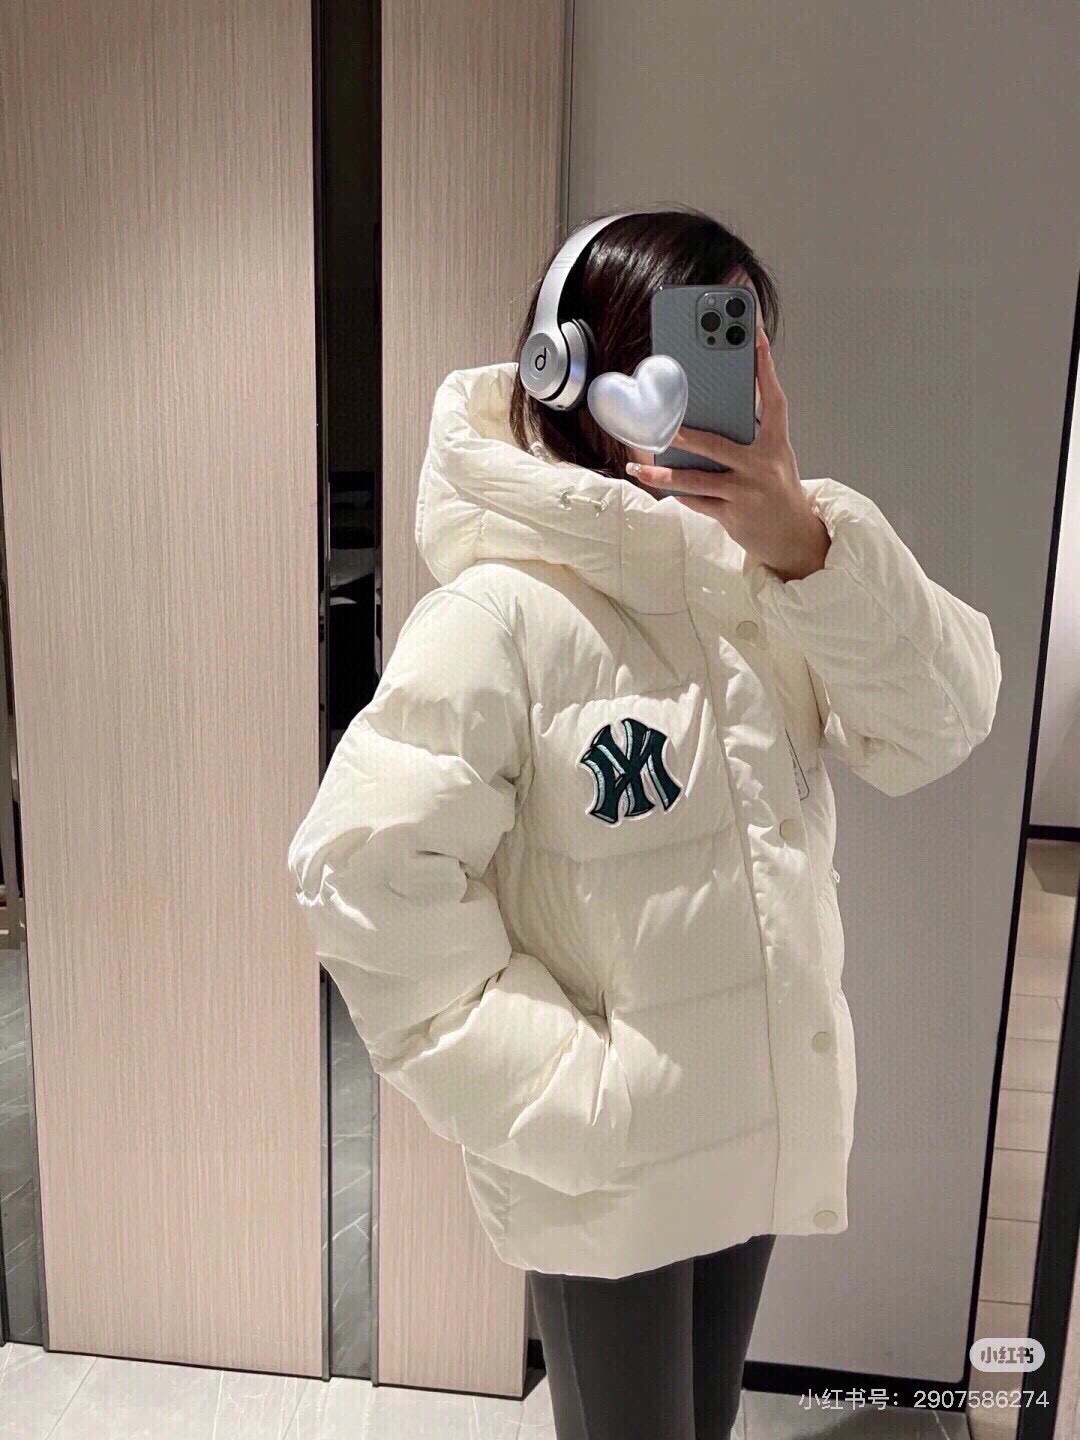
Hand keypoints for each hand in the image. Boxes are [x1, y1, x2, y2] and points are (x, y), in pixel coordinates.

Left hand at [627, 329, 830, 581]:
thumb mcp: (773, 456)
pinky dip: (677, 493)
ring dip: (666, 475)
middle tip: (661, 424)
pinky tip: (655, 483)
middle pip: (718, 445)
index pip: (772, 400)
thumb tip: (713, 408)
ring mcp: (746, 491)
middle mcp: (762, 465)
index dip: (764, 368)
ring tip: (641, 465)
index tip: (755, 335)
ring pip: (698, 479)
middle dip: (686, 435)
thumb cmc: (776, 488)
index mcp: (775, 444)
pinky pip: (697, 501)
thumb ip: (750, 434)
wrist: (793, 537)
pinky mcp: (732, 514)